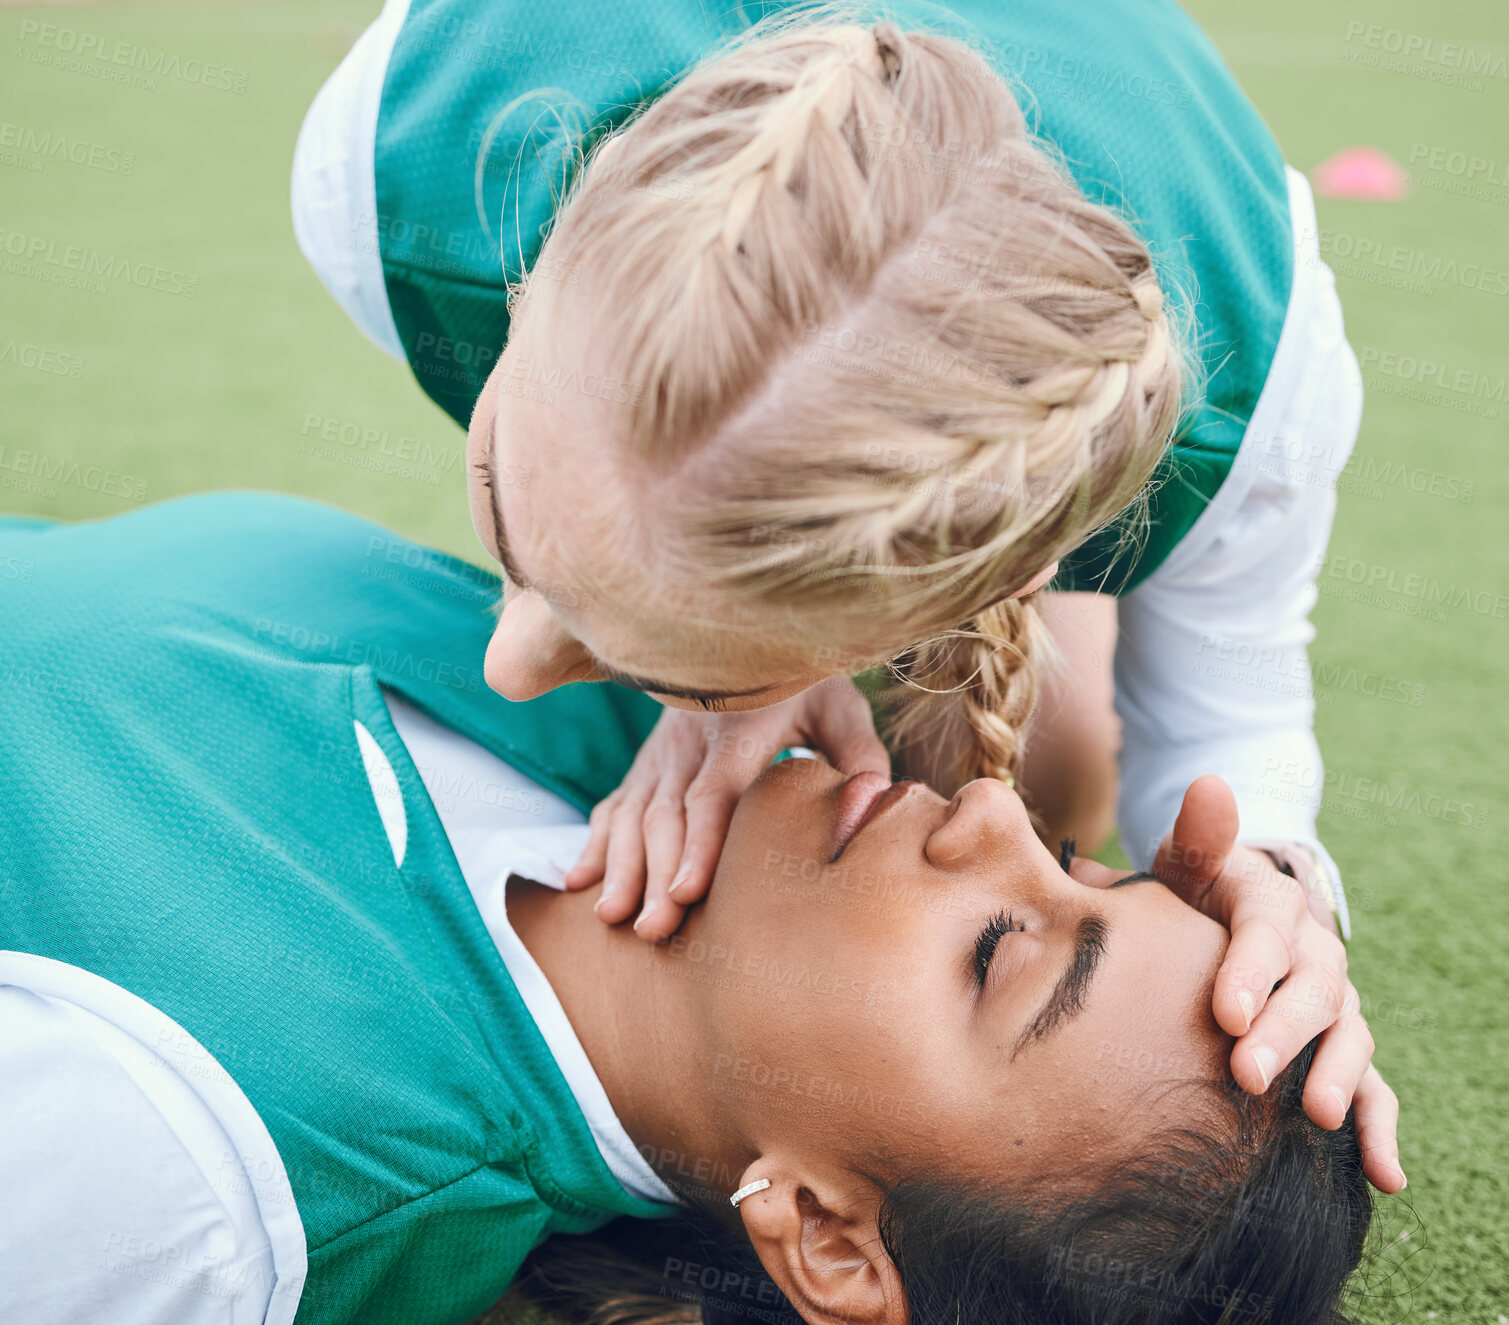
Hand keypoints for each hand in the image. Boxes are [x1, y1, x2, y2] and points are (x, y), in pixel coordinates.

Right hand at [564, 679, 889, 941]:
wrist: (746, 634)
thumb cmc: (806, 683)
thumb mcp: (842, 708)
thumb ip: (861, 759)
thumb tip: (867, 807)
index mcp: (739, 727)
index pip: (714, 792)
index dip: (699, 843)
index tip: (686, 893)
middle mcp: (689, 739)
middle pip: (664, 813)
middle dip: (652, 873)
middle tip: (652, 930)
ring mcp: (660, 751)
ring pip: (631, 810)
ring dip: (618, 865)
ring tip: (610, 916)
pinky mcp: (646, 761)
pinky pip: (614, 803)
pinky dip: (594, 843)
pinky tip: (579, 883)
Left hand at [1151, 776, 1404, 1193]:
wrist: (1227, 913)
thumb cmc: (1192, 893)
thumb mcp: (1187, 860)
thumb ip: (1196, 833)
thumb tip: (1207, 786)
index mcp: (1270, 904)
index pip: (1265, 933)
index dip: (1249, 971)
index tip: (1224, 1012)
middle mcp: (1313, 952)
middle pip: (1310, 991)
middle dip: (1284, 1034)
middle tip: (1249, 1075)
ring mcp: (1334, 1001)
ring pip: (1348, 1037)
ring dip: (1337, 1078)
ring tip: (1320, 1117)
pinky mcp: (1341, 1043)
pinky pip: (1374, 1087)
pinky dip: (1381, 1128)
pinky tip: (1384, 1175)